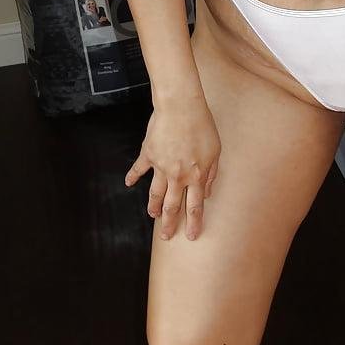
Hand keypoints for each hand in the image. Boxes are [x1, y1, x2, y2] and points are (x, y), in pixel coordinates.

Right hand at [125, 99, 220, 240]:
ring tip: (152, 216)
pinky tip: (128, 183)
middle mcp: (177, 176)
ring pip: (155, 193)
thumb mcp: (215, 151)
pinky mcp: (148, 154)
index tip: (191, 236)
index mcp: (196, 176)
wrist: (181, 108)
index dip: (193, 223)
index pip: (194, 206)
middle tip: (166, 236)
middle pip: (172, 205)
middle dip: (169, 223)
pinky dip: (132, 176)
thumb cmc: (202, 126)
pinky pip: (138, 168)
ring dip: (153, 206)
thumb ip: (212, 174)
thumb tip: (208, 192)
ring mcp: (160, 166)